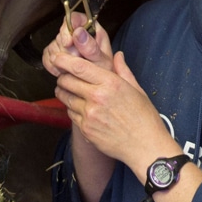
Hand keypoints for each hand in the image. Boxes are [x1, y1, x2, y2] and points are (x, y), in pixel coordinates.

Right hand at [42, 11, 111, 76]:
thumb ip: (91, 48)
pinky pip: (47, 56)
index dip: (68, 28)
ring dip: (60, 60)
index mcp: (92, 30)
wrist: (98, 88)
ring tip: (72, 68)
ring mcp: (66, 44)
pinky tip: (62, 71)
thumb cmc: (105, 73)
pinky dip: (52, 65)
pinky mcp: (57, 54)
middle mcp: (77, 35)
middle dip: (66, 51)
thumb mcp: (102, 62)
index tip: (67, 43)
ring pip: (53, 45)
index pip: (74, 18)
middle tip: (76, 61)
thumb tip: (79, 32)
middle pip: (61, 34)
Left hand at [53, 50, 169, 166]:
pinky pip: (71, 114)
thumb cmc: (144, 117)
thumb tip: (117, 55)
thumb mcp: (137, 89)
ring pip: (66, 98)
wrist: (145, 146)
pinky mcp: (85, 130)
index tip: (57, 57)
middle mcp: (97, 97)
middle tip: (65, 76)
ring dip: (64, 93)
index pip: (79, 67)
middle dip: (63, 77)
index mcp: (110, 83)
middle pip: (66, 81)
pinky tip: (82, 109)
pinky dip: (72, 109)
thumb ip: (123, 70)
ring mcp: (89, 115)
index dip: (64, 60)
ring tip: (70, 91)